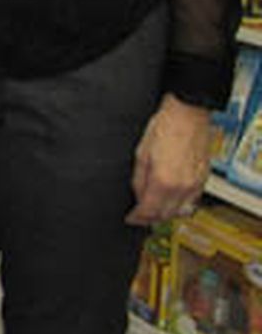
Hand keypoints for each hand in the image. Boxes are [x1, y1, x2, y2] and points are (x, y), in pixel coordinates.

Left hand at [127, 94, 210, 225]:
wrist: (187, 115)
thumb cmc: (165, 128)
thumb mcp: (141, 154)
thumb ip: (139, 179)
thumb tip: (138, 195)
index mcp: (163, 181)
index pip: (148, 211)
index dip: (137, 218)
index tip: (131, 218)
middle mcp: (182, 187)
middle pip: (165, 215)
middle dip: (150, 218)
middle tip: (139, 216)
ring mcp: (195, 185)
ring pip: (180, 211)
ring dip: (166, 214)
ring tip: (153, 209)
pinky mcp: (203, 180)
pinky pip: (192, 201)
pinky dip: (180, 205)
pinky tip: (171, 200)